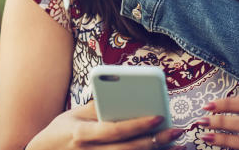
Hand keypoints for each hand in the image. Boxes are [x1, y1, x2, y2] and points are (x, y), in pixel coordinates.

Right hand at [28, 102, 183, 149]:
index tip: (159, 116)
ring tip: (178, 145)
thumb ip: (98, 107)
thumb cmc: (60, 132)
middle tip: (177, 131)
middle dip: (156, 141)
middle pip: (128, 149)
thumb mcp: (73, 115)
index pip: (115, 130)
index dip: (138, 124)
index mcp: (83, 135)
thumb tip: (123, 94)